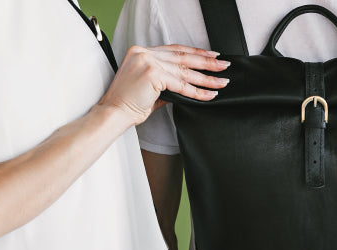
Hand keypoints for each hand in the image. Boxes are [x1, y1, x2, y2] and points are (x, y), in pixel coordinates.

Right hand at [99, 44, 229, 125]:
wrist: (113, 113)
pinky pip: (181, 84)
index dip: (194, 53)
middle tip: (223, 66)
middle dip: (206, 62)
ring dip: (206, 78)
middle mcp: (144, 53)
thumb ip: (165, 82)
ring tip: (221, 82)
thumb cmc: (128, 103)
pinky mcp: (153, 74)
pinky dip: (197, 91)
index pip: (174, 50)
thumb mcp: (148, 87)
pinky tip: (209, 94)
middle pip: (182, 57)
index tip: (211, 56)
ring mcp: (148, 62)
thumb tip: (185, 85)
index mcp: (141, 52)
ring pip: (185, 71)